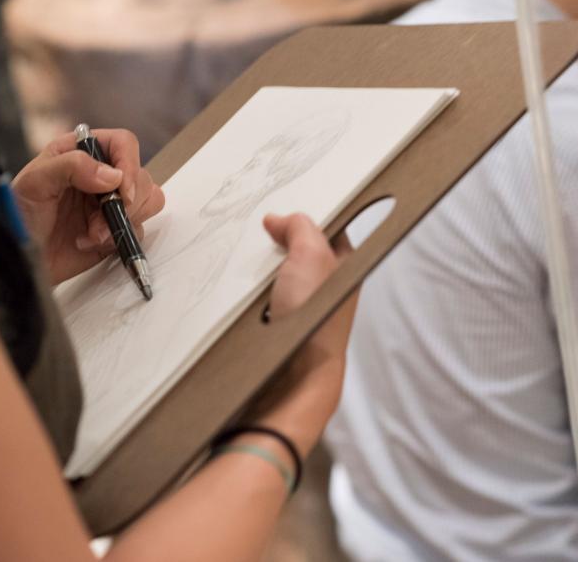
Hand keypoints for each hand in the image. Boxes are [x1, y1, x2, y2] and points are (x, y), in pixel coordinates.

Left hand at [12, 129, 164, 284]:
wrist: (18, 258)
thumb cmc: (19, 216)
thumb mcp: (35, 183)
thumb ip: (71, 167)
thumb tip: (113, 175)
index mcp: (82, 152)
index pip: (124, 144)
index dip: (129, 165)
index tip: (122, 192)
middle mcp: (101, 175)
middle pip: (140, 177)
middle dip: (126, 203)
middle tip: (99, 220)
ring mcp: (110, 203)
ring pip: (148, 202)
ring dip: (124, 221)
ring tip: (93, 234)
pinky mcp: (115, 229)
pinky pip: (137, 230)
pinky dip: (117, 239)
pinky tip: (89, 243)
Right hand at [247, 213, 356, 456]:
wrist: (294, 376)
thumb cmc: (314, 321)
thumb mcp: (312, 257)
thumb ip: (302, 228)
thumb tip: (281, 220)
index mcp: (344, 268)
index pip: (326, 229)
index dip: (306, 215)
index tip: (282, 201)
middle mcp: (323, 287)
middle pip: (295, 250)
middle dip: (275, 240)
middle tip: (255, 227)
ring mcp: (299, 307)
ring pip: (274, 273)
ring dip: (256, 268)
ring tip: (239, 255)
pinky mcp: (275, 324)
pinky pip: (256, 297)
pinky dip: (244, 292)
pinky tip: (234, 287)